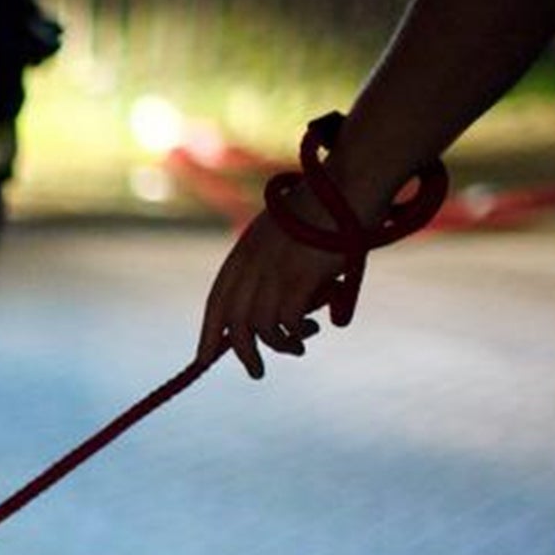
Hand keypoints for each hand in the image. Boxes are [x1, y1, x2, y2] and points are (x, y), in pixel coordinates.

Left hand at [196, 198, 334, 378]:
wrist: (351, 182)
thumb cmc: (330, 207)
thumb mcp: (289, 234)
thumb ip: (277, 266)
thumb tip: (284, 310)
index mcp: (245, 250)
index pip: (218, 300)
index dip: (208, 332)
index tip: (203, 359)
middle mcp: (252, 262)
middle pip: (233, 321)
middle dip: (242, 352)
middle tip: (256, 372)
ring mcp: (274, 269)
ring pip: (260, 327)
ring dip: (280, 345)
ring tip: (299, 346)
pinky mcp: (299, 277)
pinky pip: (285, 322)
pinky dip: (294, 334)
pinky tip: (310, 331)